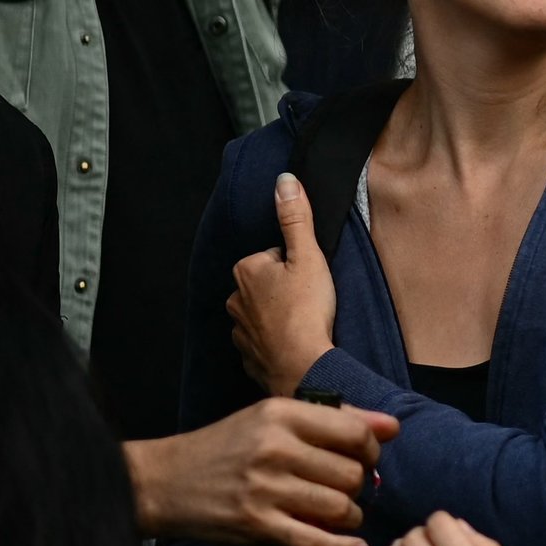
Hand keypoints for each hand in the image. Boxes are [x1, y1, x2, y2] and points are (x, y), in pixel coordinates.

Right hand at [130, 399, 397, 545]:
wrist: (163, 481)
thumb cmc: (226, 446)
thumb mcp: (274, 418)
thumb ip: (336, 419)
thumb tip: (393, 427)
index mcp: (282, 415)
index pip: (355, 432)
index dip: (371, 450)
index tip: (366, 459)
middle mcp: (275, 449)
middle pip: (351, 473)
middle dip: (359, 486)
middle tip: (348, 490)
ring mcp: (264, 489)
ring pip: (339, 507)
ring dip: (351, 517)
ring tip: (342, 515)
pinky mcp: (255, 525)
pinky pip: (314, 540)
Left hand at [225, 171, 336, 399]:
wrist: (301, 365)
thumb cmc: (306, 310)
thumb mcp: (308, 257)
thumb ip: (296, 218)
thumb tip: (284, 180)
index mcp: (246, 269)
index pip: (273, 256)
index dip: (296, 265)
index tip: (310, 280)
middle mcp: (235, 297)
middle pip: (266, 283)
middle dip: (285, 289)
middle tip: (310, 300)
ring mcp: (238, 328)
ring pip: (262, 311)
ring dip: (279, 314)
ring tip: (305, 322)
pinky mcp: (246, 354)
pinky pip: (261, 339)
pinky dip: (275, 339)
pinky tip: (295, 342)